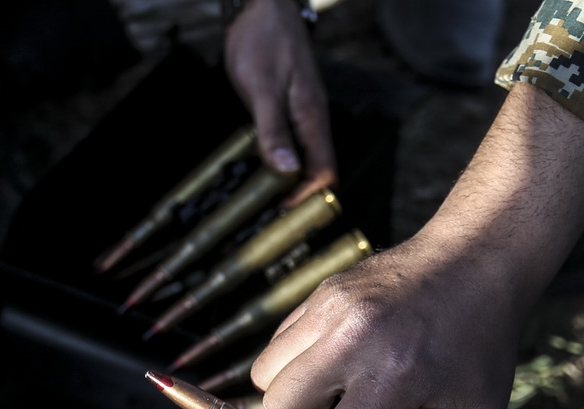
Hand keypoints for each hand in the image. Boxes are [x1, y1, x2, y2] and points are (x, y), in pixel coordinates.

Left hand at [224, 0, 334, 200]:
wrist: (260, 6)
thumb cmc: (263, 39)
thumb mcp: (262, 89)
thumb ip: (273, 131)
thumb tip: (286, 170)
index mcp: (311, 118)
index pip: (323, 172)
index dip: (307, 196)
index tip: (284, 211)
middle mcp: (311, 118)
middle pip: (315, 169)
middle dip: (297, 194)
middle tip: (270, 213)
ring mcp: (301, 112)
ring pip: (302, 156)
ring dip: (286, 179)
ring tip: (263, 196)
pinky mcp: (288, 106)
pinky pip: (289, 141)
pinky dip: (278, 158)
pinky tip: (260, 164)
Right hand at [245, 83, 583, 408]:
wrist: (475, 257)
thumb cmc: (480, 344)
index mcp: (394, 377)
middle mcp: (353, 340)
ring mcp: (330, 308)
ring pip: (266, 374)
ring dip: (284, 400)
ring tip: (327, 406)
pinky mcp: (319, 292)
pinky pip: (276, 343)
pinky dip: (288, 367)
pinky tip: (328, 375)